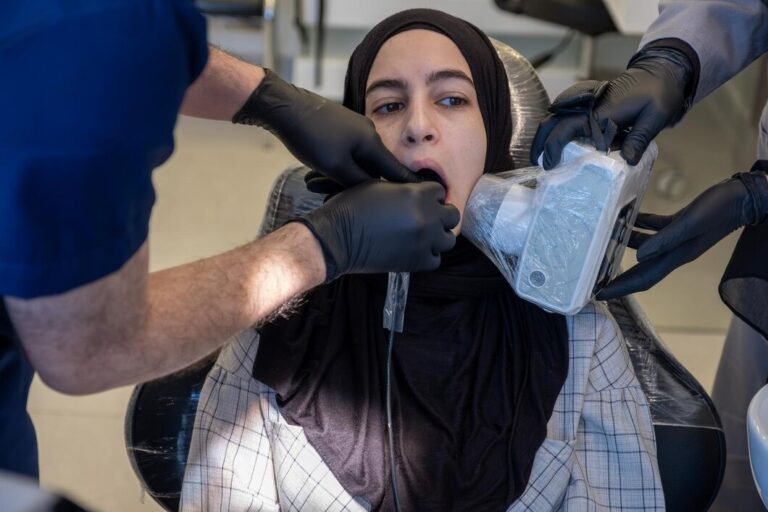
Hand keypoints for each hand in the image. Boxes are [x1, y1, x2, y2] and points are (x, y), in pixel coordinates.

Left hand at [233, 69, 414, 185]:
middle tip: (349, 198)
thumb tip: (375, 192)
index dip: (409, 185)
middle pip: (375, 167)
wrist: (285, 108)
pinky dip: (337, 165)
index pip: (396, 170)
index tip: (428, 195)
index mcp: (372, 143)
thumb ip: (358, 182)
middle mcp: (368, 133)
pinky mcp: (339, 128)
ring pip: (357, 161)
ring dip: (343, 175)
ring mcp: (354, 128)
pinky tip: (319, 171)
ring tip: (320, 183)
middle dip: (362, 184)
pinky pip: (346, 152)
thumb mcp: (335, 167)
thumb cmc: (310, 136)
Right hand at [293, 180, 459, 280]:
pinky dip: (428, 255)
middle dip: (440, 215)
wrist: (338, 238)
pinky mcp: (418, 262)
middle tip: (425, 218)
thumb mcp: (379, 185)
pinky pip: (436, 259)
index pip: (440, 192)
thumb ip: (403, 187)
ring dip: (438, 236)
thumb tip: (415, 192)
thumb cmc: (352, 207)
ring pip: (448, 239)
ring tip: (423, 236)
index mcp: (418, 194)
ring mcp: (425, 241)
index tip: (420, 201)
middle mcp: (428, 217)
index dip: (430, 196)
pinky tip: (415, 250)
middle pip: (452, 215)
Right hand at [532, 54, 689, 168]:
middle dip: (540, 142)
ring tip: (542, 155)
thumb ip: (639, 138)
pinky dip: (558, 129)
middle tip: (536, 162)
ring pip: (556, 118)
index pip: (566, 130)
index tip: (549, 166)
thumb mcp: (656, 116)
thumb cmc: (661, 93)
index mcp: (601, 113)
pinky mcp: (592, 106)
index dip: (553, 149)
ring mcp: (588, 104)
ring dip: (546, 136)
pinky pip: (567, 116)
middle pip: (552, 122)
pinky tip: (558, 143)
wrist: (662, 72)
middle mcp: (589, 107)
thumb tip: (627, 160)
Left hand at [597, 172, 767, 299]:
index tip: (599, 294)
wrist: (742, 197)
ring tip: (602, 244)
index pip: (643, 279)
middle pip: (641, 269)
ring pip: (644, 246)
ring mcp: (676, 238)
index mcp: (676, 256)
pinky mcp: (678, 224)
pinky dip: (638, 226)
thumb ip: (663, 240)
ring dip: (623, 246)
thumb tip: (637, 256)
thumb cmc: (718, 210)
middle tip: (594, 278)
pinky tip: (625, 220)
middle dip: (618, 276)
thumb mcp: (688, 223)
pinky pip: (652, 228)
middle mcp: (674, 251)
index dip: (621, 288)